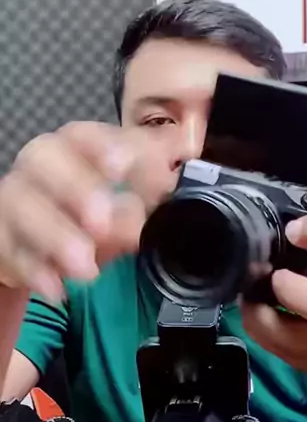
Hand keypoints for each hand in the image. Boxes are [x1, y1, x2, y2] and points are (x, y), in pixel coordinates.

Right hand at [0, 122, 175, 301]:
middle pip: (44, 157)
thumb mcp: (129, 199)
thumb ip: (153, 184)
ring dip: (56, 234)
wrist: (43, 251)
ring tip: (85, 265)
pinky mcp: (2, 239)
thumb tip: (174, 173)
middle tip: (103, 220)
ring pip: (22, 204)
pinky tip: (57, 288)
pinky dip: (35, 271)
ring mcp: (14, 200)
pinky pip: (10, 249)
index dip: (104, 145)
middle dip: (75, 186)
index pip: (85, 134)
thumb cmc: (91, 215)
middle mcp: (40, 167)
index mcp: (75, 148)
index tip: (124, 165)